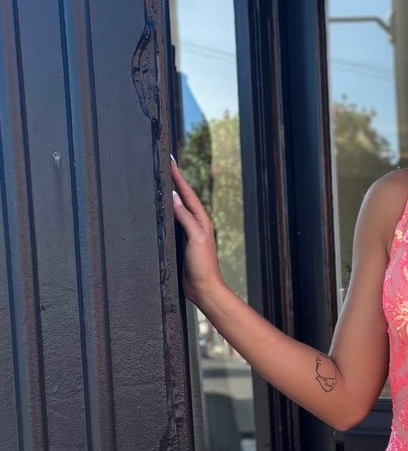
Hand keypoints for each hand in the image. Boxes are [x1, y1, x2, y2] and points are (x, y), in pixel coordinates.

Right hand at [169, 156, 224, 307]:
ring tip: (160, 181)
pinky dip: (166, 213)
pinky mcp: (181, 244)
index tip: (169, 160)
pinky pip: (172, 223)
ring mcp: (189, 234)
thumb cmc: (203, 266)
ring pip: (178, 209)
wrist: (204, 290)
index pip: (188, 193)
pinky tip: (159, 210)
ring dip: (170, 195)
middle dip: (174, 181)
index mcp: (202, 221)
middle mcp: (196, 225)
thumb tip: (175, 198)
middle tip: (164, 164)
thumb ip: (186, 218)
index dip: (178, 177)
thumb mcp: (196, 238)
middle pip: (183, 198)